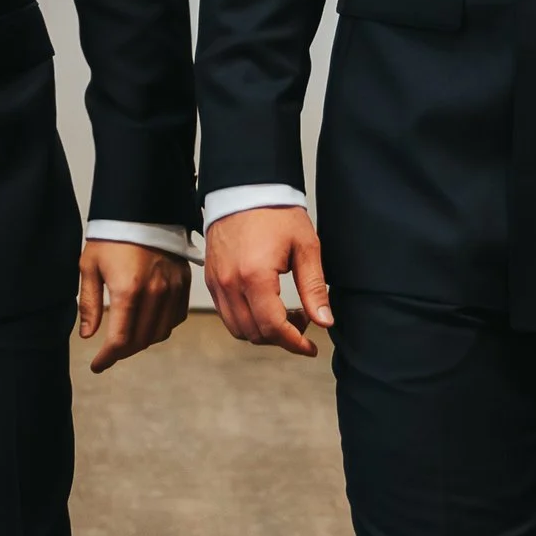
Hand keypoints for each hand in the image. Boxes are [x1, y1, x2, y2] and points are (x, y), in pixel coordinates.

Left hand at [77, 242, 190, 371]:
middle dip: (122, 352)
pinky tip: (148, 323)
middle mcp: (154, 293)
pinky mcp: (183, 283)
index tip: (97, 365)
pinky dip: (162, 327)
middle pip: (141, 341)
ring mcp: (172, 289)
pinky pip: (175, 318)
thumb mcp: (90, 267)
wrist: (141, 209)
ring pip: (160, 333)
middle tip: (109, 353)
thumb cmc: (111, 237)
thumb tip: (88, 335)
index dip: (108, 358)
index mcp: (128, 290)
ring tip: (127, 339)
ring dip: (142, 342)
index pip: (120, 340)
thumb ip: (89, 304)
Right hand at [204, 208, 332, 355]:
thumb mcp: (305, 248)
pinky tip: (265, 305)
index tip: (311, 347)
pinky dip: (246, 319)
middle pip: (254, 333)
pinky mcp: (211, 279)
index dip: (294, 343)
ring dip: (263, 331)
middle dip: (282, 337)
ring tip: (285, 313)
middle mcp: (230, 284)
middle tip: (303, 320)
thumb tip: (325, 322)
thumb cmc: (276, 212)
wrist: (245, 188)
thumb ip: (314, 288)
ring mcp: (217, 283)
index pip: (273, 327)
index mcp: (255, 276)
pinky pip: (227, 314)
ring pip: (238, 329)